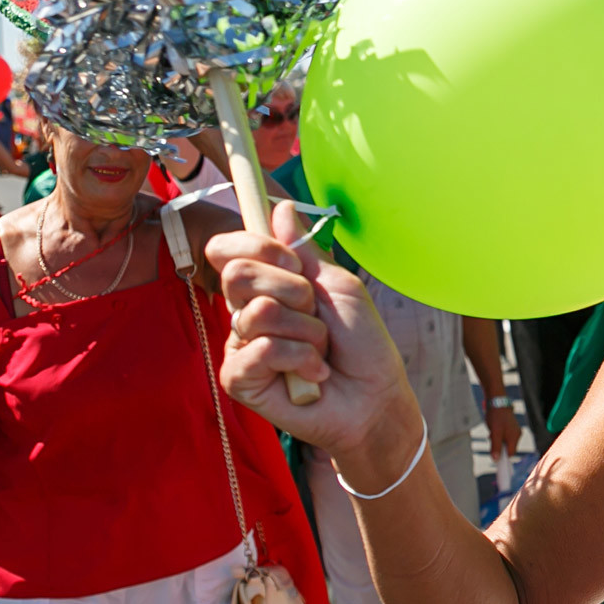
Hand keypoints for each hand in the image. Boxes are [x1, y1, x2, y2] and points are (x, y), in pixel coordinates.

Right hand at [206, 201, 419, 468]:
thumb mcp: (339, 286)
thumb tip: (280, 206)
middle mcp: (245, 313)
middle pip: (237, 274)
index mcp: (265, 286)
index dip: (258, 246)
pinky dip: (301, 358)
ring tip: (320, 350)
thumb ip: (304, 250)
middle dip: (293, 290)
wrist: (376, 397)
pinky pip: (262, 350)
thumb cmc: (361, 343)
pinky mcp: (239, 380)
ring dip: (307, 331)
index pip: (227, 249)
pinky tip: (313, 375)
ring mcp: (239, 346)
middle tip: (316, 313)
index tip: (295, 265)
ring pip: (258, 313)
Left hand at [486, 402, 521, 458]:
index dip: (503, 457)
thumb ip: (496, 447)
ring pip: (506, 442)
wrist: (497, 402)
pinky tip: (494, 429)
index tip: (495, 457)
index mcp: (514, 437)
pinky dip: (499, 435)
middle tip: (492, 438)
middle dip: (499, 447)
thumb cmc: (496, 417)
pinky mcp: (511, 427)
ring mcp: (515, 431)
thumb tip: (496, 459)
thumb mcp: (494, 433)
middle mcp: (517, 435)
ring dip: (498, 441)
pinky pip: (505, 436)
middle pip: (508, 448)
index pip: (511, 454)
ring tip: (492, 432)